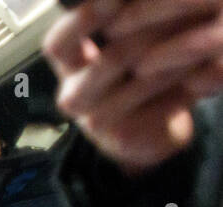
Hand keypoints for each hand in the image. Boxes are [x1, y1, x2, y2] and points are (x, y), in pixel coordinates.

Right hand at [44, 0, 222, 176]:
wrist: (144, 128)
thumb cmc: (133, 72)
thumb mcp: (117, 39)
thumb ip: (116, 17)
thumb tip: (124, 0)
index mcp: (66, 66)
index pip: (58, 43)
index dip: (85, 18)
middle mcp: (72, 95)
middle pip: (112, 58)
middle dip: (155, 30)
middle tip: (180, 7)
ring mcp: (94, 120)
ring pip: (144, 77)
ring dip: (179, 48)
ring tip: (200, 26)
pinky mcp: (123, 136)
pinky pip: (162, 99)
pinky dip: (189, 75)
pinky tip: (204, 60)